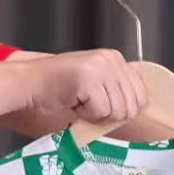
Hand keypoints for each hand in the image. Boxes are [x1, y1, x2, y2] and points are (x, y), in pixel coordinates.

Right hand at [19, 49, 148, 122]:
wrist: (31, 83)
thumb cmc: (61, 88)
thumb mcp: (97, 83)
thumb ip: (117, 91)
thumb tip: (139, 109)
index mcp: (116, 59)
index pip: (141, 96)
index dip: (124, 109)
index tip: (103, 105)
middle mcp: (111, 59)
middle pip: (131, 107)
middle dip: (110, 114)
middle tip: (89, 104)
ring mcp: (100, 67)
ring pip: (117, 111)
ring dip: (96, 115)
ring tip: (80, 101)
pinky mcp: (89, 79)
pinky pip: (100, 112)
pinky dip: (85, 115)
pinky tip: (73, 102)